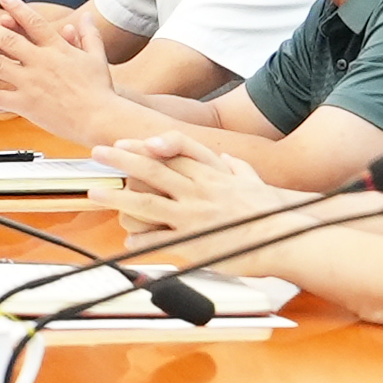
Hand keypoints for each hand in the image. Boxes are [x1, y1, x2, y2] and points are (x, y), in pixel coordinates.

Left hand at [0, 0, 119, 133]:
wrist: (101, 118)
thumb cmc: (101, 90)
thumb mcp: (97, 58)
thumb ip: (89, 35)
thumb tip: (86, 17)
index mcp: (58, 49)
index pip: (34, 23)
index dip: (17, 8)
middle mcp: (41, 63)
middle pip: (7, 41)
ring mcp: (32, 83)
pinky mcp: (27, 105)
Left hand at [95, 132, 278, 241]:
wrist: (287, 239)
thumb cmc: (274, 213)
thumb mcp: (256, 183)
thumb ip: (239, 170)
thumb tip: (230, 160)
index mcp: (213, 175)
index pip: (175, 151)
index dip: (147, 144)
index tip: (127, 141)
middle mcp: (200, 190)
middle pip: (153, 169)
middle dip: (122, 160)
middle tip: (97, 152)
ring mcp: (194, 215)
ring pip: (148, 202)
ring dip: (118, 197)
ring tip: (96, 193)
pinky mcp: (194, 242)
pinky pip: (159, 239)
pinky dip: (141, 239)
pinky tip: (127, 239)